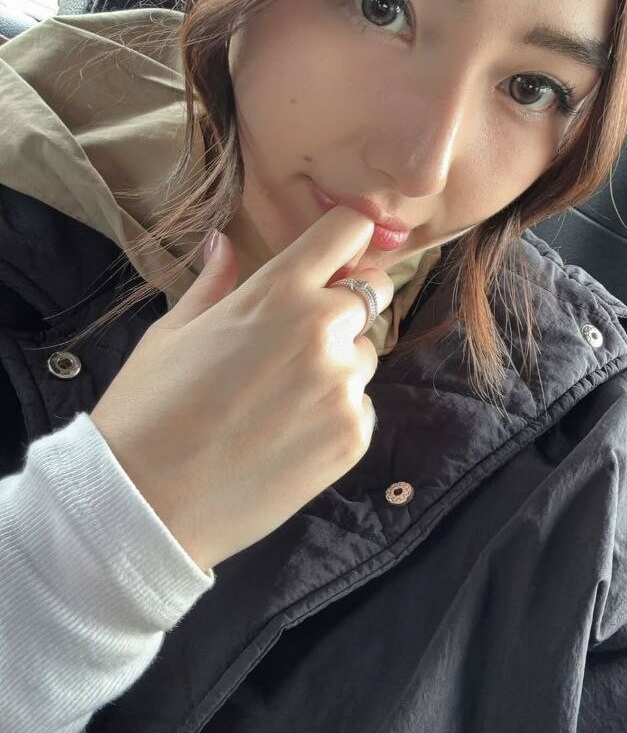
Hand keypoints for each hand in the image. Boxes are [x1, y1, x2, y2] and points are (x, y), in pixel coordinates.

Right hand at [90, 206, 394, 570]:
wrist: (148, 501)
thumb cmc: (149, 408)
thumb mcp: (174, 331)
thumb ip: (215, 281)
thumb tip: (224, 241)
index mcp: (279, 291)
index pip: (349, 231)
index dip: (344, 240)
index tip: (333, 255)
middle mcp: (323, 330)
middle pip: (373, 291)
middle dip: (347, 301)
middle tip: (301, 333)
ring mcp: (343, 386)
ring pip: (366, 354)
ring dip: (338, 364)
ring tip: (280, 397)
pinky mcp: (353, 436)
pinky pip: (360, 407)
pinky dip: (335, 414)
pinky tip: (286, 434)